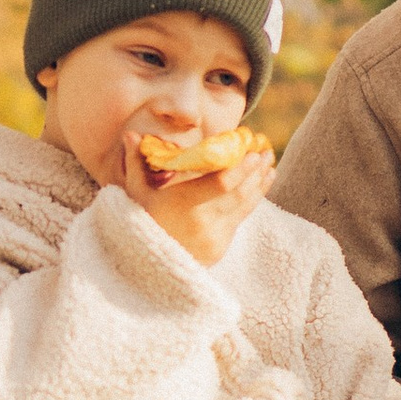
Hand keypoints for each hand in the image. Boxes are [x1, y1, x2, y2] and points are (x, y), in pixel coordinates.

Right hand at [123, 130, 272, 266]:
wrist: (146, 265)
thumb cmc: (139, 221)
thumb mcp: (134, 192)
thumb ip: (135, 162)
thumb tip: (131, 134)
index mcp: (183, 204)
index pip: (221, 183)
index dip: (241, 167)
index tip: (252, 151)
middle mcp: (202, 221)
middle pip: (239, 193)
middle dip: (256, 170)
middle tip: (265, 151)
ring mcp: (214, 236)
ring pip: (245, 205)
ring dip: (260, 184)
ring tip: (270, 164)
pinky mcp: (220, 246)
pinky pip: (241, 218)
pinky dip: (253, 200)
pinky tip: (261, 185)